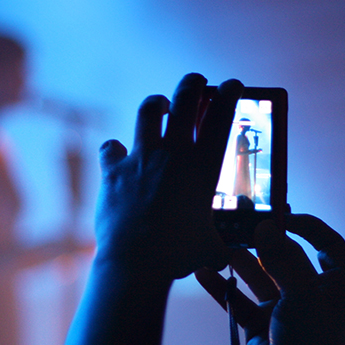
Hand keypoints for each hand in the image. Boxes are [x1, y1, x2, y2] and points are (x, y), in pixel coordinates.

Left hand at [93, 73, 242, 280]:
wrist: (136, 261)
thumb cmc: (179, 255)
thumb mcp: (212, 246)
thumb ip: (221, 242)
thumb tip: (228, 254)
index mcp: (203, 167)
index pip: (222, 117)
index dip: (230, 94)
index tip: (233, 85)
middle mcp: (174, 154)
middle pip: (185, 99)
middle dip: (193, 84)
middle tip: (197, 82)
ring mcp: (142, 158)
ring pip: (148, 110)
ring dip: (157, 104)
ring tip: (161, 106)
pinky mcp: (114, 170)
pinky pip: (111, 147)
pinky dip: (115, 148)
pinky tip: (118, 152)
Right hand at [197, 214, 344, 344]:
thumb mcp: (301, 297)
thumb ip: (283, 259)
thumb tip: (265, 226)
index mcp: (333, 285)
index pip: (328, 245)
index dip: (311, 227)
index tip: (286, 214)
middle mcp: (309, 293)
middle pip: (285, 256)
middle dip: (263, 240)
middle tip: (240, 221)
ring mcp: (283, 309)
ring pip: (258, 275)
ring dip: (239, 260)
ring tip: (217, 244)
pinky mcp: (260, 325)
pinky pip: (238, 299)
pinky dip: (222, 286)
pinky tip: (204, 272)